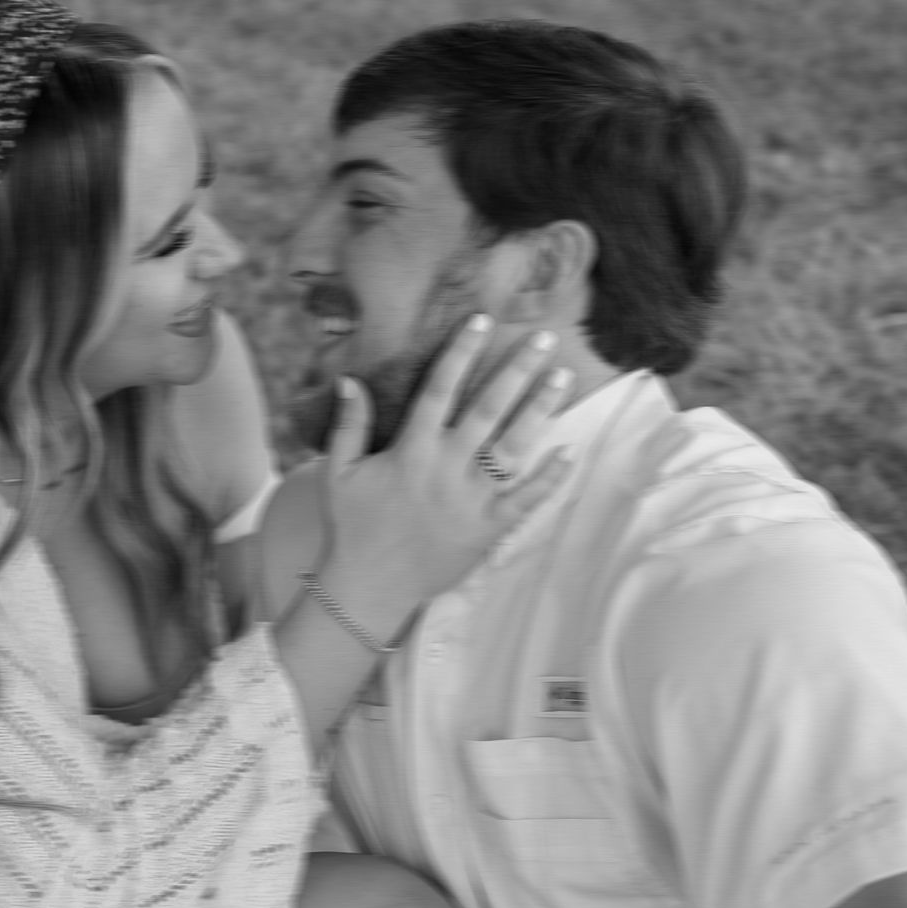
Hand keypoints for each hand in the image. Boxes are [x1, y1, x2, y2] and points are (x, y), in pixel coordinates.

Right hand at [317, 315, 574, 603]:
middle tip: (544, 339)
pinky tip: (569, 453)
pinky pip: (526, 500)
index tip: (482, 320)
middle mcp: (447, 468)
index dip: (461, 352)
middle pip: (488, 408)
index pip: (440, 388)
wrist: (370, 587)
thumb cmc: (352, 527)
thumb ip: (348, 424)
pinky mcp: (489, 529)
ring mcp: (472, 499)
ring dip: (540, 410)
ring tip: (563, 378)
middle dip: (517, 370)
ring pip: (514, 447)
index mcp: (411, 450)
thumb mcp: (337, 472)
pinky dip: (549, 478)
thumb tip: (350, 378)